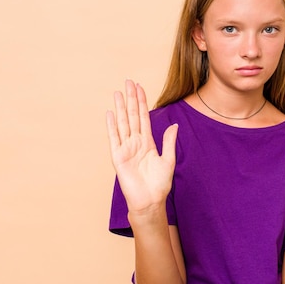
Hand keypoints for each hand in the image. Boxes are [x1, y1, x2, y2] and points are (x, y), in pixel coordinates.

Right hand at [106, 80, 177, 215]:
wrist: (150, 201)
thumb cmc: (159, 184)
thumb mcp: (168, 160)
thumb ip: (169, 142)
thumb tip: (173, 125)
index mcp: (147, 142)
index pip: (144, 117)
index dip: (142, 102)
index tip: (140, 87)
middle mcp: (135, 142)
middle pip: (132, 116)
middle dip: (131, 99)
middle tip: (128, 81)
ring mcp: (126, 148)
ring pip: (123, 123)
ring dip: (121, 108)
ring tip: (118, 92)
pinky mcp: (118, 157)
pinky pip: (114, 139)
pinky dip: (112, 126)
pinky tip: (110, 114)